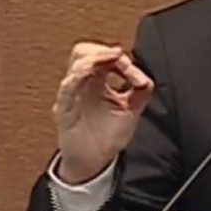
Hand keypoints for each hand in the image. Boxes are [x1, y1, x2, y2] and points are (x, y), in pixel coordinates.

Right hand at [52, 42, 154, 183]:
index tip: (128, 62)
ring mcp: (73, 94)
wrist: (95, 161)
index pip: (101, 55)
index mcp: (98, 82)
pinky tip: (91, 71)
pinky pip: (68, 86)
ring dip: (94, 57)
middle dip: (101, 49)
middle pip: (83, 51)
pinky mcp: (65, 108)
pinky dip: (79, 74)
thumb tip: (145, 78)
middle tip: (117, 56)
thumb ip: (140, 91)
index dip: (115, 54)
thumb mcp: (131, 110)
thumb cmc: (108, 136)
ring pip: (76, 63)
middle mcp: (83, 84)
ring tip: (110, 59)